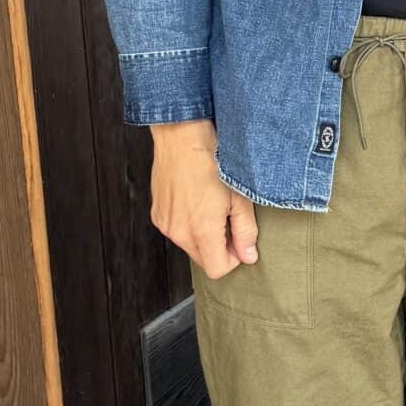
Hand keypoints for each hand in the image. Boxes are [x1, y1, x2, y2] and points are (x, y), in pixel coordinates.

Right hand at [150, 121, 258, 277]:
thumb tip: (248, 256)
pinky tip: (196, 200)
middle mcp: (178, 231)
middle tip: (229, 219)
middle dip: (219, 247)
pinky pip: (176, 229)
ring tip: (212, 205)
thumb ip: (245, 232)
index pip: (216, 269)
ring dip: (204, 235)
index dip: (233, 259)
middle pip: (202, 259)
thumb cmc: (213, 160)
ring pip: (189, 244)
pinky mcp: (157, 212)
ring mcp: (164, 222)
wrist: (182, 136)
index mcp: (200, 230)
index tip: (240, 240)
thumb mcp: (240, 197)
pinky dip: (188, 223)